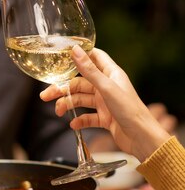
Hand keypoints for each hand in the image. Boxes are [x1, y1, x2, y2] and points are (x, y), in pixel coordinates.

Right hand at [40, 45, 171, 161]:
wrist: (142, 139)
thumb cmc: (130, 111)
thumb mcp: (106, 88)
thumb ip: (89, 70)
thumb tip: (76, 50)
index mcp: (111, 74)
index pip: (94, 57)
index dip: (79, 55)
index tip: (62, 56)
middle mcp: (107, 87)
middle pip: (80, 83)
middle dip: (64, 88)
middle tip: (47, 94)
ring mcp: (105, 103)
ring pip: (81, 100)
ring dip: (68, 105)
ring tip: (58, 111)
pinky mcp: (105, 118)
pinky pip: (88, 117)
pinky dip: (79, 120)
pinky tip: (73, 125)